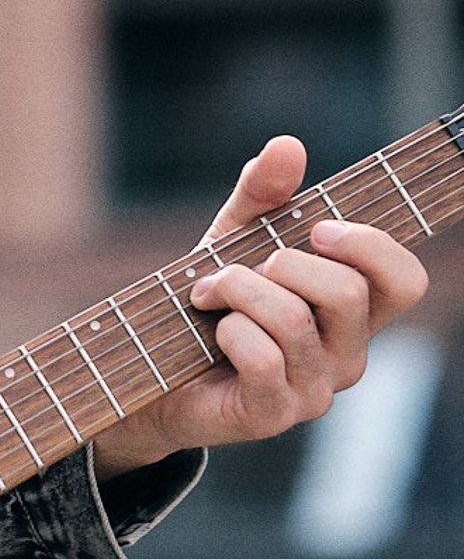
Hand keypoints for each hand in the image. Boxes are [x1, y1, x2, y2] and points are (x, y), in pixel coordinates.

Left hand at [94, 135, 427, 477]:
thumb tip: (288, 145)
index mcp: (354, 313)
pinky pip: (262, 356)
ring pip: (294, 318)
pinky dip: (227, 329)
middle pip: (349, 293)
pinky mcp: (275, 414)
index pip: (406, 282)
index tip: (317, 228)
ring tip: (208, 293)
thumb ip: (264, 193)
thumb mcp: (235, 236)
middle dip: (282, 262)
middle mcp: (347, 355)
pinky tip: (211, 331)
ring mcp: (315, 390)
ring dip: (237, 289)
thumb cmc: (209, 300)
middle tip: (240, 268)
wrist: (151, 364)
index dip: (371, 247)